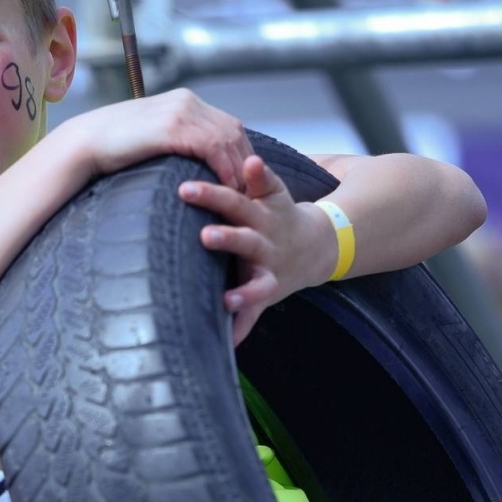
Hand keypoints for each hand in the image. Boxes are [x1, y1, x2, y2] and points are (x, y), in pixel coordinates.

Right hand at [71, 88, 251, 191]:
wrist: (85, 141)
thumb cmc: (113, 148)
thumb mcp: (152, 139)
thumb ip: (175, 143)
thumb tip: (192, 165)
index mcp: (184, 102)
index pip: (227, 125)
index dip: (239, 153)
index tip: (244, 180)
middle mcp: (187, 101)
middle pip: (233, 130)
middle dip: (244, 162)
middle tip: (250, 191)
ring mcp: (180, 111)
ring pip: (226, 138)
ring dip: (237, 168)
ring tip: (240, 195)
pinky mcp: (172, 126)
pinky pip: (211, 146)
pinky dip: (223, 167)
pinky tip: (226, 187)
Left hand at [178, 154, 338, 343]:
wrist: (317, 247)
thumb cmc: (279, 216)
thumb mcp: (274, 194)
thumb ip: (259, 178)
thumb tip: (249, 159)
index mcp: (262, 216)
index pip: (234, 200)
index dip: (212, 194)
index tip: (185, 188)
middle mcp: (266, 245)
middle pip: (245, 240)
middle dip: (226, 239)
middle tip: (204, 235)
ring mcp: (269, 273)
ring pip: (256, 283)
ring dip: (243, 292)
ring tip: (227, 300)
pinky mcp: (267, 296)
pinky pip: (254, 315)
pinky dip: (242, 328)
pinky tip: (228, 342)